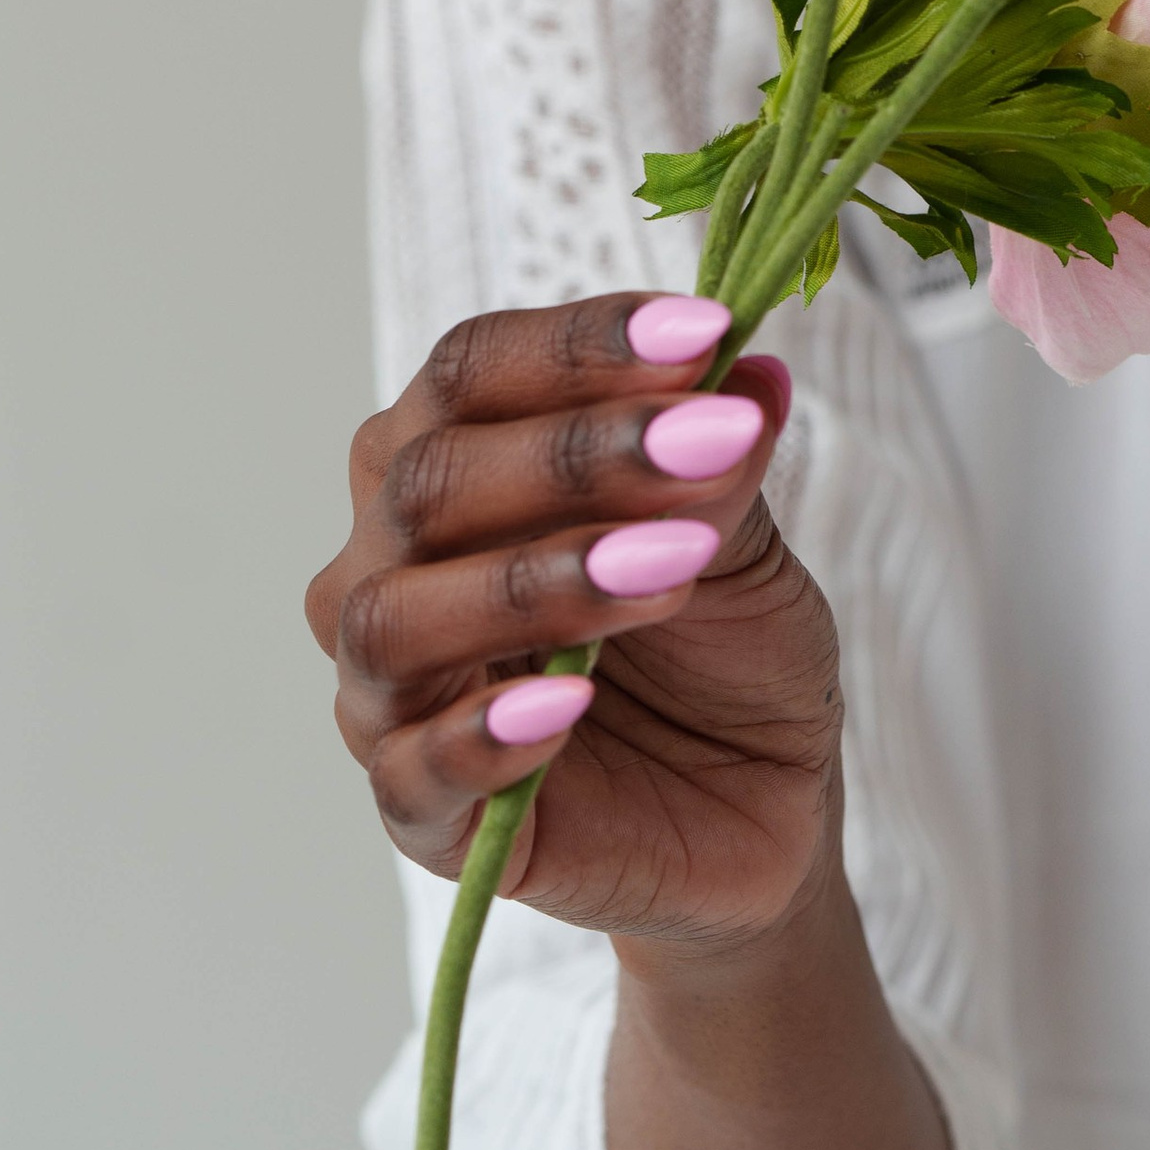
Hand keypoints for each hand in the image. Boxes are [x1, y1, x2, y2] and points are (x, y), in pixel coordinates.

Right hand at [306, 296, 841, 947]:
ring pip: (397, 617)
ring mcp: (392, 691)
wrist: (758, 809)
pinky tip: (569, 704)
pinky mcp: (420, 815)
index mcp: (452, 457)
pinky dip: (483, 736)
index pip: (472, 370)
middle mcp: (392, 560)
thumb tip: (745, 376)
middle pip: (429, 479)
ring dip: (536, 581)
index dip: (580, 345)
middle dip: (573, 455)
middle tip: (701, 446)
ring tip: (665, 567)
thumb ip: (721, 469)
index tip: (701, 334)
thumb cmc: (723, 648)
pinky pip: (413, 772)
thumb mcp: (744, 544)